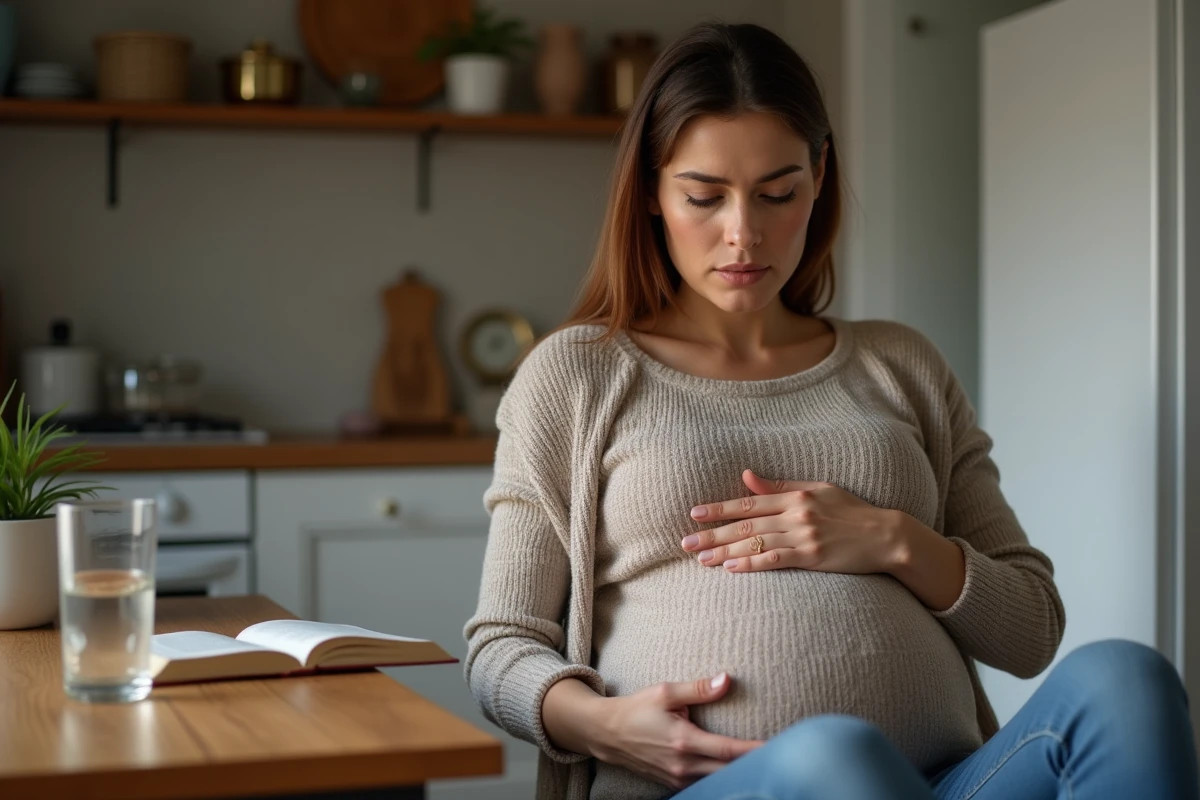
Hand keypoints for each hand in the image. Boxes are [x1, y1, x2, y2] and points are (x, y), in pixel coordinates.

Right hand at [590, 673, 762, 789]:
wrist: (607, 733)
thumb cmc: (636, 709)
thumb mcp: (666, 692)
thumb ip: (699, 689)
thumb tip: (727, 680)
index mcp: (684, 741)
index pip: (728, 750)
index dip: (754, 750)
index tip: (777, 747)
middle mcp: (683, 764)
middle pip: (728, 772)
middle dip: (753, 766)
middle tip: (778, 756)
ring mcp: (677, 778)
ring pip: (717, 782)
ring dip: (738, 773)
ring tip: (760, 763)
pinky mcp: (673, 783)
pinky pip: (703, 785)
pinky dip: (720, 778)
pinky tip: (733, 771)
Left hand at [681, 469, 903, 574]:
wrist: (885, 536)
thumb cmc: (851, 511)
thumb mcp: (817, 490)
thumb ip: (780, 486)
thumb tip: (746, 475)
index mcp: (795, 496)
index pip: (748, 503)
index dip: (719, 509)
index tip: (694, 514)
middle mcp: (796, 513)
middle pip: (746, 526)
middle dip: (713, 534)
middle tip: (686, 543)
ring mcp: (804, 536)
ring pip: (756, 544)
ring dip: (725, 553)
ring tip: (702, 560)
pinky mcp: (813, 557)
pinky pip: (776, 560)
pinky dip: (752, 564)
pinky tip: (732, 569)